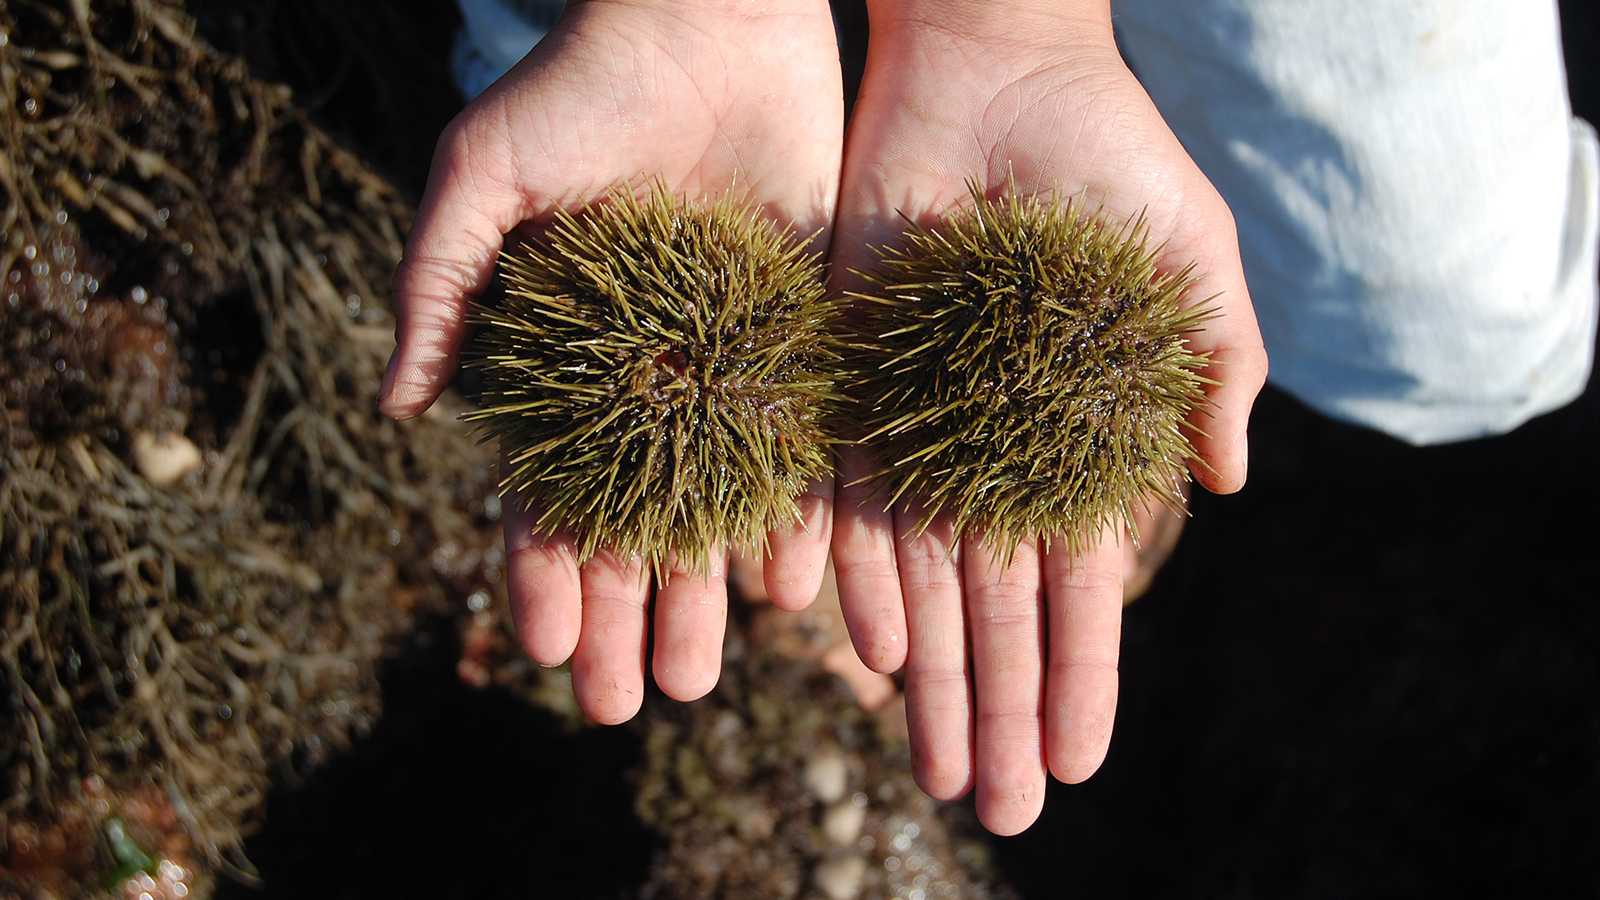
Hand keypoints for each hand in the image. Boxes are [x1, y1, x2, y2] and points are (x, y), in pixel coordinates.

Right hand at [381, 0, 843, 723]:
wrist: (711, 18)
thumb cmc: (581, 89)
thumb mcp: (482, 179)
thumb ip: (438, 288)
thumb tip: (394, 410)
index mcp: (567, 363)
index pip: (548, 492)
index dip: (545, 572)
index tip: (551, 650)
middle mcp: (648, 384)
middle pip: (637, 524)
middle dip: (631, 615)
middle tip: (636, 702)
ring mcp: (730, 370)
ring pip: (719, 506)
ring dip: (709, 593)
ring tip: (707, 671)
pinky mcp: (805, 340)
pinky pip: (804, 451)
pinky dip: (800, 521)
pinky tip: (796, 591)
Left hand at [827, 0, 1267, 833]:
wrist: (996, 70)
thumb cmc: (1109, 159)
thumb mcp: (1190, 265)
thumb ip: (1213, 370)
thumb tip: (1224, 487)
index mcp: (1074, 441)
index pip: (1077, 586)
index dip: (1080, 677)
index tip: (1079, 766)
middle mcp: (991, 451)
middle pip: (993, 607)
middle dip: (997, 710)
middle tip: (995, 813)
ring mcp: (918, 422)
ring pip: (918, 574)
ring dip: (926, 676)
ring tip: (931, 768)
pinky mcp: (851, 380)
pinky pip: (848, 492)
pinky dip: (856, 567)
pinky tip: (864, 645)